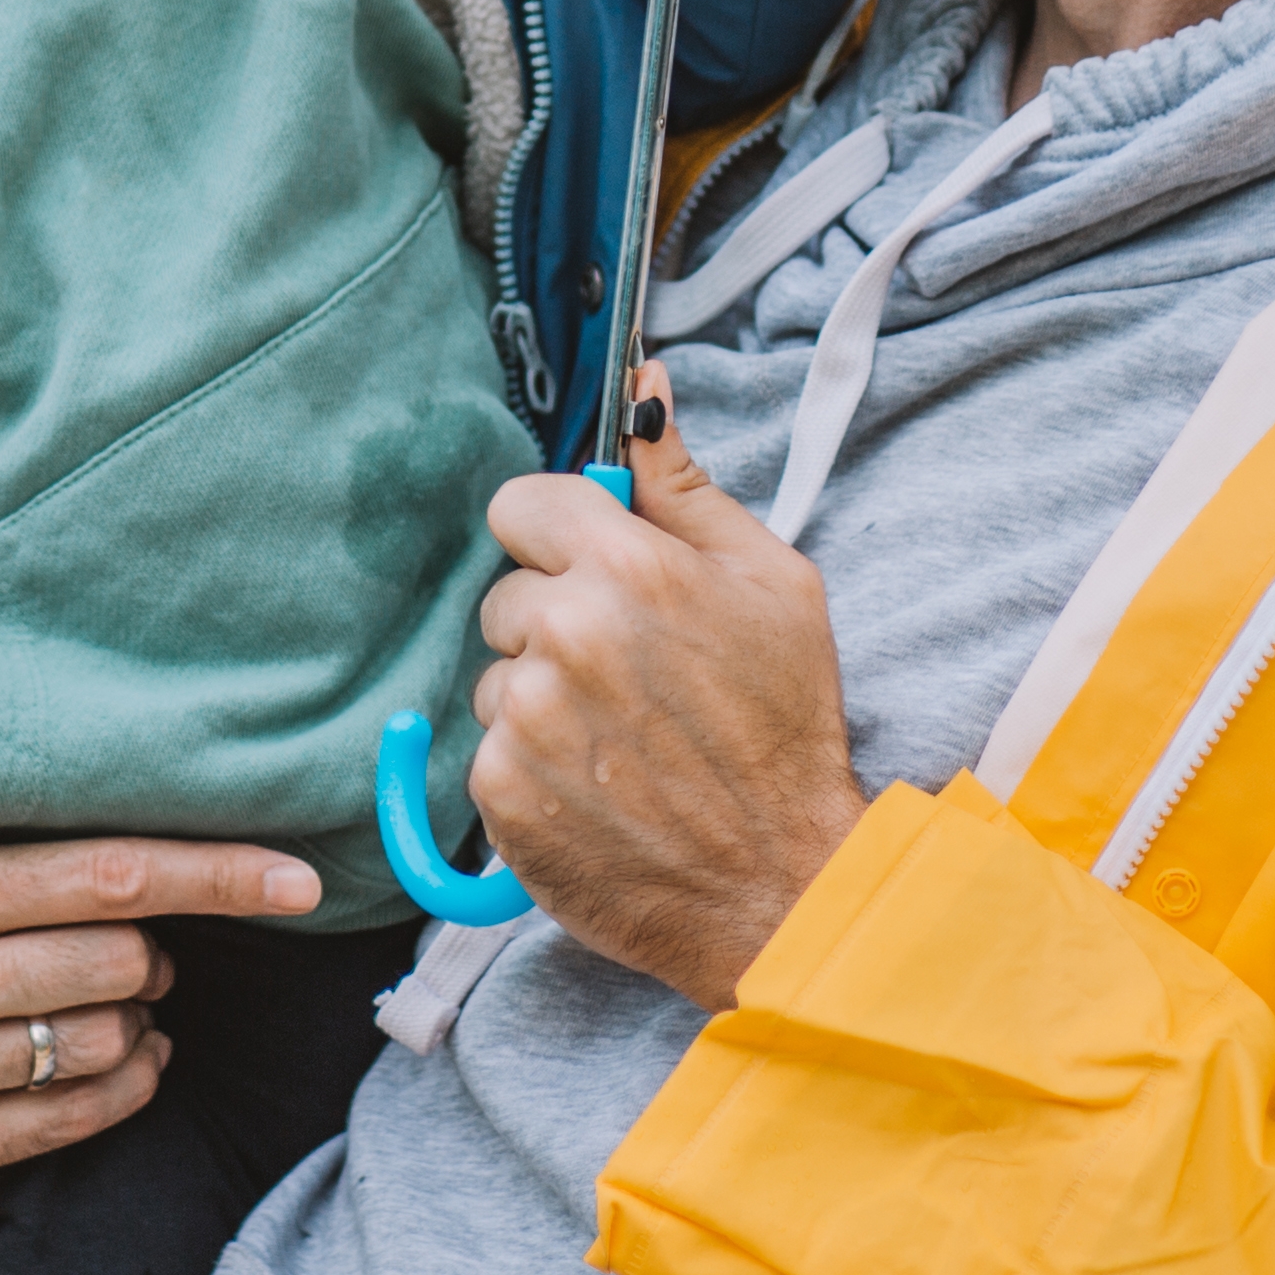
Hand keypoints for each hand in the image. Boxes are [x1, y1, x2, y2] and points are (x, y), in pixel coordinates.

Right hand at [0, 829, 324, 1187]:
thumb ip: (26, 846)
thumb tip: (179, 848)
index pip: (111, 876)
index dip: (220, 877)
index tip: (300, 880)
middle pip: (125, 960)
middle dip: (154, 953)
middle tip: (129, 950)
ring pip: (112, 1039)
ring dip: (135, 1020)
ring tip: (95, 1003)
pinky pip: (86, 1112)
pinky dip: (128, 1081)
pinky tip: (121, 1056)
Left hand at [467, 373, 867, 1009]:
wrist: (779, 883)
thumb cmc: (786, 729)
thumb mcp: (771, 581)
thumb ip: (686, 485)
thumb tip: (642, 391)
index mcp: (627, 566)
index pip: (521, 505)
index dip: (559, 538)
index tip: (594, 574)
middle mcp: (564, 633)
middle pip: (507, 594)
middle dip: (555, 623)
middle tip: (631, 676)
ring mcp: (524, 718)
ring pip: (497, 676)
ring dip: (541, 700)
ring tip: (623, 742)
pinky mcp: (499, 792)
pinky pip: (488, 751)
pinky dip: (532, 769)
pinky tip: (599, 788)